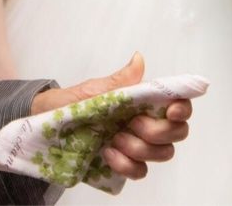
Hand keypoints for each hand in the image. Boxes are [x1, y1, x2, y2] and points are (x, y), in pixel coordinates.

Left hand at [30, 53, 191, 180]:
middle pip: (177, 133)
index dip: (183, 108)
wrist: (48, 124)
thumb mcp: (94, 90)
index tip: (170, 111)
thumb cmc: (72, 102)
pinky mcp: (126, 165)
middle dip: (158, 131)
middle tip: (132, 124)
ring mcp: (138, 146)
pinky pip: (140, 171)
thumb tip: (139, 59)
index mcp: (144, 102)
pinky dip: (126, 165)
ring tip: (114, 139)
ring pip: (162, 153)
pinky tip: (108, 154)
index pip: (179, 105)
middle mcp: (147, 124)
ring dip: (140, 148)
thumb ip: (120, 81)